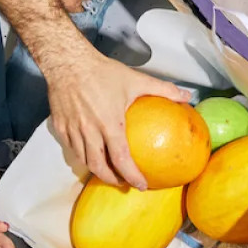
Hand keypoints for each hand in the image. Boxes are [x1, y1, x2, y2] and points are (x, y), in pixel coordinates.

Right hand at [48, 52, 190, 187]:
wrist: (68, 62)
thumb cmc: (102, 72)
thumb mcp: (136, 80)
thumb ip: (163, 89)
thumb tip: (187, 96)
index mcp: (109, 124)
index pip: (120, 159)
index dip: (131, 176)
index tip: (141, 185)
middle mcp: (89, 132)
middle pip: (98, 167)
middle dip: (112, 180)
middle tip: (123, 183)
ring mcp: (72, 130)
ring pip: (83, 160)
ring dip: (96, 170)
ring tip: (108, 172)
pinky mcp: (60, 127)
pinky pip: (71, 149)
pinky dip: (82, 156)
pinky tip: (90, 154)